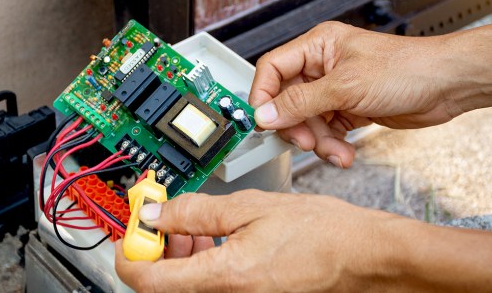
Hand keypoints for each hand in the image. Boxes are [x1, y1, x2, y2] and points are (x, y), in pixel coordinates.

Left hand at [115, 190, 396, 291]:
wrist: (362, 256)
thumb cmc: (322, 233)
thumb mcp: (251, 207)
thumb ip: (195, 212)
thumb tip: (156, 212)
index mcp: (224, 276)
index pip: (147, 280)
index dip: (128, 252)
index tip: (131, 227)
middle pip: (162, 284)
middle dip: (155, 247)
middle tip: (163, 215)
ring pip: (183, 285)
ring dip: (176, 253)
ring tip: (191, 222)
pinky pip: (207, 286)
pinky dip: (198, 262)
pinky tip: (209, 237)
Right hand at [249, 21, 481, 166]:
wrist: (447, 86)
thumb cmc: (408, 68)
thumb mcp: (345, 87)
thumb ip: (301, 102)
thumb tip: (266, 114)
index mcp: (317, 46)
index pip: (273, 69)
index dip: (263, 95)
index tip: (262, 120)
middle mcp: (322, 67)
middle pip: (288, 101)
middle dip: (297, 126)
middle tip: (306, 141)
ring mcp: (335, 90)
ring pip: (307, 121)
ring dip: (319, 141)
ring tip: (335, 151)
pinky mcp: (348, 109)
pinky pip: (326, 131)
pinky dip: (332, 145)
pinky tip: (344, 152)